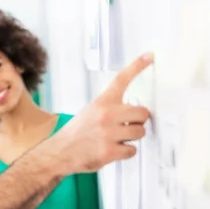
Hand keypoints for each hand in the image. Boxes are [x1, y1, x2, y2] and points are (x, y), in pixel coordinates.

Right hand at [48, 53, 153, 172]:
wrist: (59, 152)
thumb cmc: (76, 133)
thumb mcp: (90, 112)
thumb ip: (110, 108)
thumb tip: (134, 112)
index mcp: (101, 103)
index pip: (121, 79)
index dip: (137, 66)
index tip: (150, 56)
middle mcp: (106, 115)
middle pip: (143, 113)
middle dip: (139, 121)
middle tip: (128, 125)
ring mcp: (108, 133)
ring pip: (140, 132)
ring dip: (132, 137)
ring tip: (117, 139)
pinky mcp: (110, 151)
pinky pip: (132, 150)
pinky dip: (125, 152)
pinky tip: (113, 150)